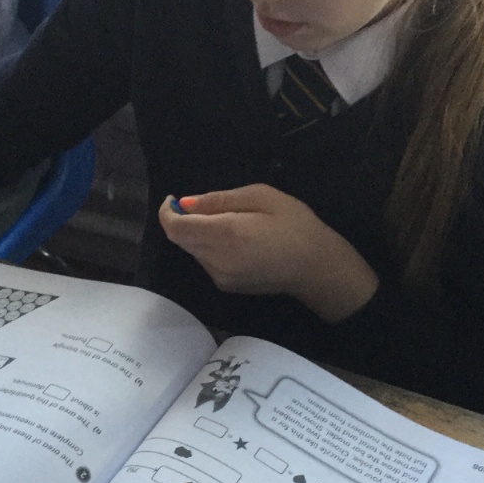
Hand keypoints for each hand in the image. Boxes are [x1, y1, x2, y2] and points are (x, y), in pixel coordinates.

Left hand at [158, 184, 378, 322]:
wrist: (316, 268)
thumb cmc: (295, 225)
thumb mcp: (261, 197)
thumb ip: (220, 200)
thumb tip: (186, 203)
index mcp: (225, 233)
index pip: (175, 228)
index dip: (167, 212)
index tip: (174, 199)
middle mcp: (216, 259)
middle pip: (180, 239)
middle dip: (182, 220)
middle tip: (203, 206)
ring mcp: (220, 276)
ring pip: (192, 250)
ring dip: (197, 234)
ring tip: (227, 222)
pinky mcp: (226, 286)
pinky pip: (205, 262)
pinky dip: (209, 247)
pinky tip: (235, 241)